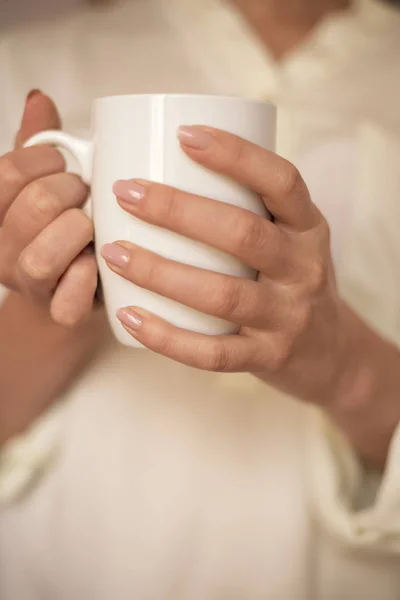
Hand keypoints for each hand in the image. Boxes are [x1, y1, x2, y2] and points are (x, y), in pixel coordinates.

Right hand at [0, 90, 97, 325]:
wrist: (70, 292)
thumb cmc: (60, 231)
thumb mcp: (43, 185)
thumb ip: (37, 146)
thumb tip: (38, 99)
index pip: (5, 176)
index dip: (43, 161)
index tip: (65, 163)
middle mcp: (3, 251)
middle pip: (32, 207)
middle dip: (69, 191)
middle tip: (85, 193)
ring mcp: (30, 284)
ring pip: (41, 256)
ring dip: (77, 231)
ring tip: (92, 225)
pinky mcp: (60, 311)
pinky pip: (67, 301)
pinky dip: (85, 279)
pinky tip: (94, 262)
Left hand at [101, 125, 347, 405]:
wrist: (331, 352)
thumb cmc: (291, 281)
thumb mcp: (290, 239)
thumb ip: (249, 210)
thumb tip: (167, 168)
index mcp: (309, 228)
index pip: (282, 181)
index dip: (236, 155)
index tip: (182, 134)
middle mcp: (304, 269)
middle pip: (243, 234)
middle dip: (178, 210)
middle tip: (126, 193)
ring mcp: (288, 317)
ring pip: (223, 294)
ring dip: (161, 272)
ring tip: (114, 253)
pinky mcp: (268, 357)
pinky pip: (214, 353)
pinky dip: (167, 336)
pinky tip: (129, 316)